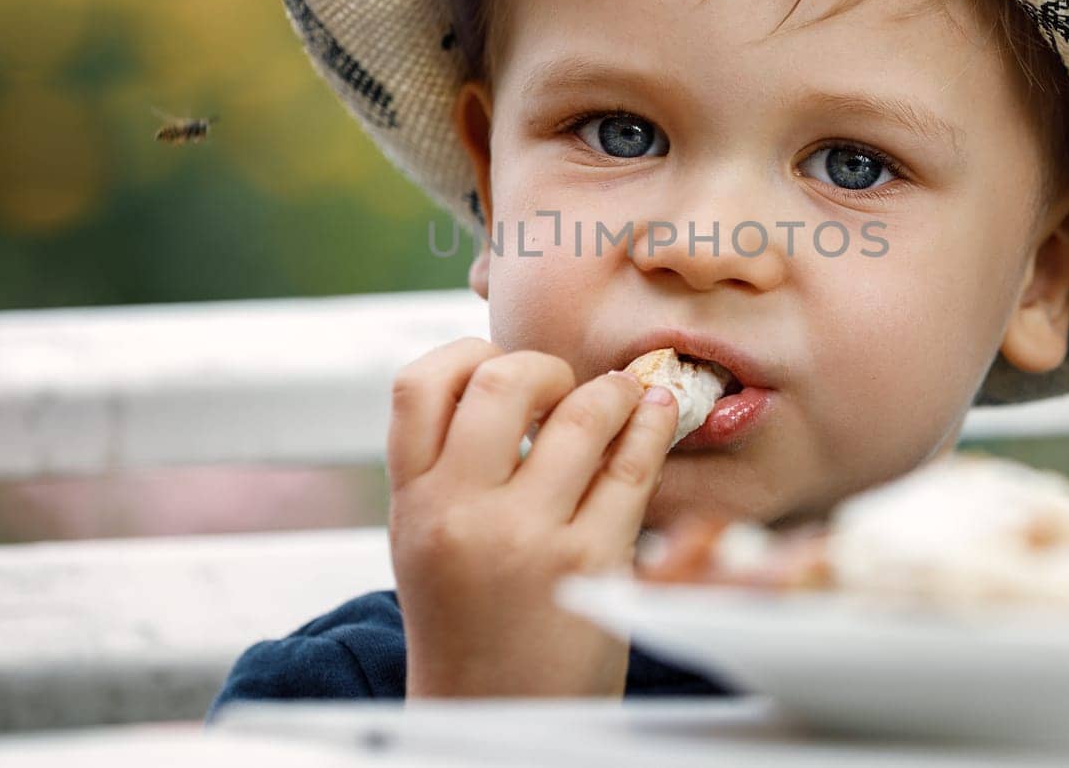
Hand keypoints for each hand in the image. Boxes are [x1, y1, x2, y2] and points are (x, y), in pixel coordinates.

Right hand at [386, 338, 677, 697]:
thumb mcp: (424, 540)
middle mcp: (460, 514)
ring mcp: (527, 537)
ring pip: (581, 415)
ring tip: (622, 394)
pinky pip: (631, 467)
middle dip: (544, 365)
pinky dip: (651, 427)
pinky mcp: (590, 561)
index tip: (498, 362)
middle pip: (501, 380)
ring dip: (612, 391)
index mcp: (413, 503)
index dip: (466, 354)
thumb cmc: (468, 623)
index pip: (418, 384)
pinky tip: (655, 416)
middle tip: (563, 383)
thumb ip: (447, 465)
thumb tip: (503, 374)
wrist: (496, 715)